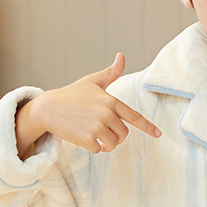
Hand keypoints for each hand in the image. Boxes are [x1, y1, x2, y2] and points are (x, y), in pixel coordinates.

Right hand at [16, 53, 160, 156]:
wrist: (48, 108)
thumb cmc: (72, 94)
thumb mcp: (92, 82)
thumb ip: (111, 73)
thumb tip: (122, 56)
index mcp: (111, 101)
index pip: (134, 116)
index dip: (148, 126)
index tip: (158, 134)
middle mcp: (106, 114)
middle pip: (123, 134)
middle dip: (115, 136)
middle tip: (101, 129)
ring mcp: (97, 127)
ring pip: (113, 144)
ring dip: (106, 144)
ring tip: (93, 134)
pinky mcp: (87, 138)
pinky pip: (99, 150)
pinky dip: (93, 147)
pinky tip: (82, 136)